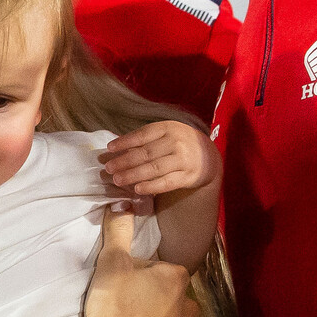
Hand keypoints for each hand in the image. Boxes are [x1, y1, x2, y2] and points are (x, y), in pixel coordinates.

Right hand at [46, 211, 199, 316]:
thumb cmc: (111, 308)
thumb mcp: (110, 263)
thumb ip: (119, 230)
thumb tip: (122, 202)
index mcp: (177, 279)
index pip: (164, 271)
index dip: (144, 277)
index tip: (126, 287)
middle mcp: (190, 307)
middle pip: (173, 297)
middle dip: (156, 301)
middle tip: (127, 308)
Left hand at [102, 121, 220, 197]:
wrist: (208, 155)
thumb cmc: (179, 143)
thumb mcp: (165, 134)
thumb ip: (144, 140)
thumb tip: (114, 149)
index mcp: (168, 128)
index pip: (143, 134)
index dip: (125, 141)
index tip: (109, 148)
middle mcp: (176, 142)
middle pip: (146, 153)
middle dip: (125, 161)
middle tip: (109, 169)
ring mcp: (183, 159)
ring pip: (154, 168)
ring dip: (133, 175)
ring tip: (117, 179)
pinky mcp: (188, 176)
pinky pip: (167, 182)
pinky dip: (151, 186)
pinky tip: (138, 189)